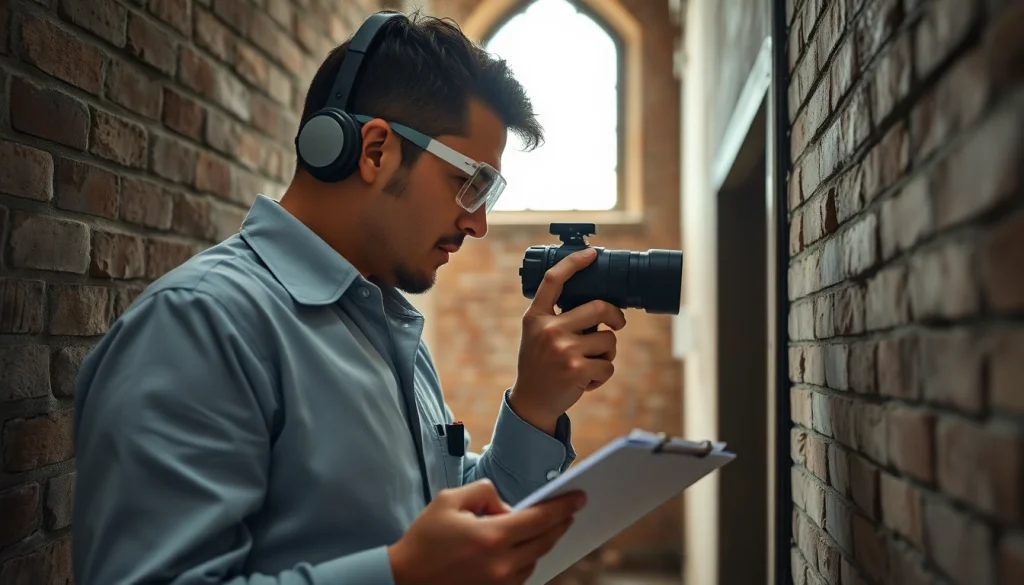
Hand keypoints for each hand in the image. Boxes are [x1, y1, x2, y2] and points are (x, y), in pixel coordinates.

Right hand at [387, 479, 584, 584]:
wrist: (405, 579)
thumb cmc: (425, 538)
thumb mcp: (450, 500)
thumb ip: (484, 492)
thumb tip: (507, 505)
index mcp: (492, 537)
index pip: (540, 519)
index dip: (563, 506)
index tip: (580, 497)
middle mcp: (501, 564)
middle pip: (545, 540)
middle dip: (561, 523)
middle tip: (570, 509)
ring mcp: (500, 583)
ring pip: (536, 559)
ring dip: (543, 541)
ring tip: (546, 525)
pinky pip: (522, 574)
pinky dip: (527, 558)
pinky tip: (526, 545)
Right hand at [509, 248, 626, 432]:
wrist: (532, 401)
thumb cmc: (540, 364)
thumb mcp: (536, 334)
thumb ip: (557, 317)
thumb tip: (598, 305)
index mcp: (536, 317)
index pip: (554, 280)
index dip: (575, 263)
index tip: (592, 254)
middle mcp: (549, 329)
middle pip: (598, 307)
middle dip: (615, 316)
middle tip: (618, 323)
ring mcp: (564, 350)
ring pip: (608, 340)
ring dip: (607, 352)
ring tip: (590, 363)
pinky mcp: (577, 370)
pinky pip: (608, 365)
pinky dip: (603, 374)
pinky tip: (586, 380)